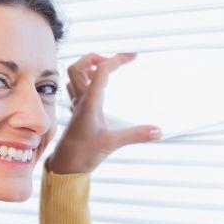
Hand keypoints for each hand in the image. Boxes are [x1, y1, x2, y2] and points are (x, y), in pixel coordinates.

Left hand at [47, 52, 161, 173]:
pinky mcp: (78, 113)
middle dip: (95, 57)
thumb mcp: (112, 143)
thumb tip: (158, 131)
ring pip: (74, 77)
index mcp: (89, 102)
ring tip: (105, 71)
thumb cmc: (83, 154)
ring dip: (88, 68)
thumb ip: (136, 136)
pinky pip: (76, 89)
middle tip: (114, 62)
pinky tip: (98, 88)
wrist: (65, 167)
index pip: (101, 71)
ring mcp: (77, 106)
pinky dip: (86, 82)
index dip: (117, 59)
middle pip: (78, 67)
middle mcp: (81, 100)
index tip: (133, 56)